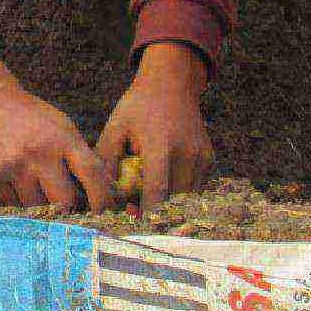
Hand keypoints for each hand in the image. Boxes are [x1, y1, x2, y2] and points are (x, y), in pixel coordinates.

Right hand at [0, 84, 114, 211]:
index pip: (91, 172)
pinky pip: (11, 203)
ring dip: (40, 205)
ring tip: (36, 187)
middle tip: (66, 206)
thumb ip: (81, 157)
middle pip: (64, 200)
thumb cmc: (34, 119)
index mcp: (62, 137)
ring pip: (36, 207)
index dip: (101, 196)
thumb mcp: (63, 127)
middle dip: (68, 207)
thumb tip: (103, 193)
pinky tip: (14, 179)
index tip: (103, 210)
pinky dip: (17, 198)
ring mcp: (12, 165)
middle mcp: (37, 151)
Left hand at [96, 42, 214, 213]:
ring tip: (146, 197)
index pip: (157, 190)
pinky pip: (194, 188)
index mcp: (160, 144)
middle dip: (153, 211)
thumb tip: (100, 194)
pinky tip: (162, 184)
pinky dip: (179, 192)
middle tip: (132, 213)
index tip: (131, 225)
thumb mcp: (115, 127)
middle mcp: (187, 153)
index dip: (145, 212)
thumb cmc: (137, 107)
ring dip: (167, 203)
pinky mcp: (209, 160)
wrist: (172, 84)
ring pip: (185, 197)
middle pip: (172, 199)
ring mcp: (202, 157)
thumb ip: (105, 160)